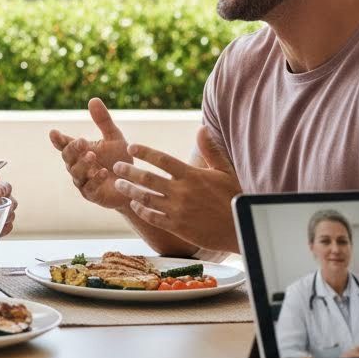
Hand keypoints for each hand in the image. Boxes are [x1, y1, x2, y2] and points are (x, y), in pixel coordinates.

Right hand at [49, 98, 132, 209]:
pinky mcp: (92, 195)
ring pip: (76, 172)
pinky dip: (95, 179)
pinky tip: (103, 172)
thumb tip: (93, 99)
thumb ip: (103, 121)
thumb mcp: (114, 138)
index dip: (58, 139)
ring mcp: (83, 181)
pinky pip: (89, 187)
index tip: (54, 132)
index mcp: (80, 151)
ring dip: (83, 164)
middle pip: (67, 157)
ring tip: (92, 155)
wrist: (134, 184)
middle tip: (82, 141)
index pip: (64, 144)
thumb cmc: (120, 160)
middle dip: (73, 149)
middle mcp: (78, 165)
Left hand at [111, 126, 241, 252]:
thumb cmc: (234, 197)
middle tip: (116, 166)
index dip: (145, 152)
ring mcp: (178, 210)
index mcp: (192, 175)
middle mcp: (182, 192)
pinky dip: (141, 210)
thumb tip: (202, 128)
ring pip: (146, 198)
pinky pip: (153, 217)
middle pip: (148, 178)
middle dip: (129, 171)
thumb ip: (211, 150)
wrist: (241, 229)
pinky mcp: (177, 227)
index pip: (162, 159)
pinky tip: (134, 205)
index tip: (131, 146)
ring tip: (118, 184)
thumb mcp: (225, 171)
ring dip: (130, 190)